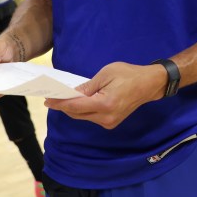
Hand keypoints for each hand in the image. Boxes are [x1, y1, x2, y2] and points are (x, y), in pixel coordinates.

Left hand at [45, 62, 163, 129]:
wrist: (149, 85)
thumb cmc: (128, 74)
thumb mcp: (106, 74)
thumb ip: (88, 86)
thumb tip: (72, 93)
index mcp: (105, 104)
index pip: (76, 106)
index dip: (60, 103)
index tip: (47, 100)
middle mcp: (106, 118)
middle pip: (77, 114)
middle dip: (63, 106)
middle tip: (51, 97)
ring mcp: (109, 123)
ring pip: (83, 117)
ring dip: (72, 108)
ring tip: (61, 99)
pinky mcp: (111, 123)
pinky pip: (91, 117)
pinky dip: (82, 110)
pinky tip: (76, 102)